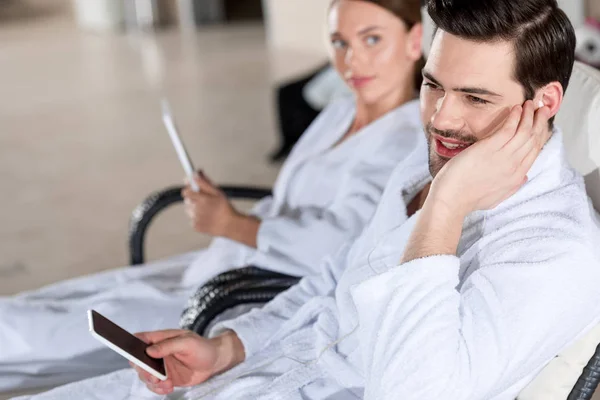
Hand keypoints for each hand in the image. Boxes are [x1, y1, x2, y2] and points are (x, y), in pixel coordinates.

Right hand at [131, 329, 244, 394]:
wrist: (214, 361)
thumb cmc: (202, 347)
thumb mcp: (187, 342)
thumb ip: (168, 345)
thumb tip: (149, 350)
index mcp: (160, 339)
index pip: (139, 340)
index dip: (132, 347)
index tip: (134, 357)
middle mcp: (157, 353)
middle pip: (138, 361)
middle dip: (143, 371)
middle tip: (154, 377)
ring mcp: (160, 366)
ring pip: (145, 376)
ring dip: (152, 382)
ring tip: (166, 384)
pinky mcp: (165, 378)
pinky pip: (155, 386)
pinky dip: (159, 389)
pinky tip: (168, 388)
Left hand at [182, 171, 237, 236]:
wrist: (230, 225)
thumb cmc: (225, 208)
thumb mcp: (217, 191)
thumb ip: (204, 182)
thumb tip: (195, 173)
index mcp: (202, 199)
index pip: (185, 192)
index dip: (189, 190)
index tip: (193, 191)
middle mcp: (197, 209)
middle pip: (187, 201)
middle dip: (194, 200)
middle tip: (205, 202)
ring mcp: (196, 219)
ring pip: (189, 211)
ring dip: (195, 209)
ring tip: (207, 211)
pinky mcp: (196, 226)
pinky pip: (192, 220)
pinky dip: (197, 219)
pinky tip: (206, 218)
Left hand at [430, 101, 551, 216]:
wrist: (452, 200)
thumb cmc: (468, 199)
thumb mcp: (497, 196)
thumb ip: (512, 186)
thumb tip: (524, 177)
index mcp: (516, 177)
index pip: (534, 151)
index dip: (540, 135)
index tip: (541, 124)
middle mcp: (514, 166)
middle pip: (533, 139)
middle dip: (539, 122)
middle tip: (542, 108)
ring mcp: (503, 157)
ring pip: (524, 132)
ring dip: (529, 115)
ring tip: (530, 103)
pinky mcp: (489, 149)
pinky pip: (508, 129)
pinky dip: (514, 117)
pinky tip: (516, 108)